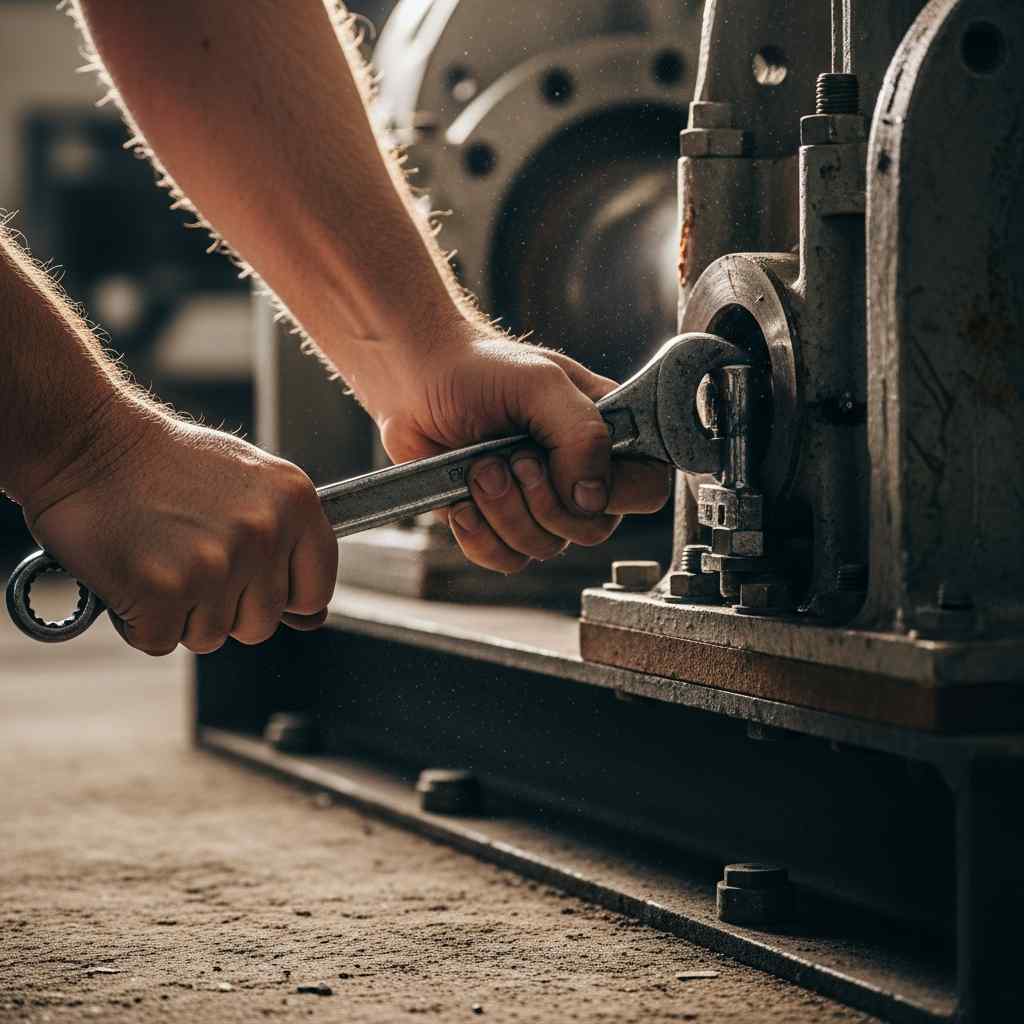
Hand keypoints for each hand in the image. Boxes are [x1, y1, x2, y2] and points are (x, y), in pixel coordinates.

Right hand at [22, 405, 337, 654]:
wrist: (89, 443)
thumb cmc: (167, 465)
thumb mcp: (250, 483)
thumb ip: (288, 544)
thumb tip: (314, 617)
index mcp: (296, 503)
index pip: (315, 590)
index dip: (281, 595)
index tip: (252, 580)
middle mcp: (264, 533)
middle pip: (261, 623)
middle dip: (224, 606)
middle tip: (188, 555)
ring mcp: (215, 564)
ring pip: (211, 637)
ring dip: (181, 613)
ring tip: (160, 556)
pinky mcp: (163, 591)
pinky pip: (160, 641)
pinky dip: (139, 621)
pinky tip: (132, 572)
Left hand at [363, 330, 671, 572]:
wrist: (416, 382)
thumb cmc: (478, 369)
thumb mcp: (541, 383)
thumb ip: (581, 434)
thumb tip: (591, 498)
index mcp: (606, 436)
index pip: (646, 488)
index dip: (614, 492)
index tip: (570, 467)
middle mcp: (578, 476)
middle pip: (593, 530)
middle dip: (543, 500)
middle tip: (514, 458)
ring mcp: (539, 504)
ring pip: (545, 547)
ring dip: (503, 509)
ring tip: (480, 466)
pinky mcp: (499, 524)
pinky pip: (505, 559)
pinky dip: (478, 532)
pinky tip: (464, 495)